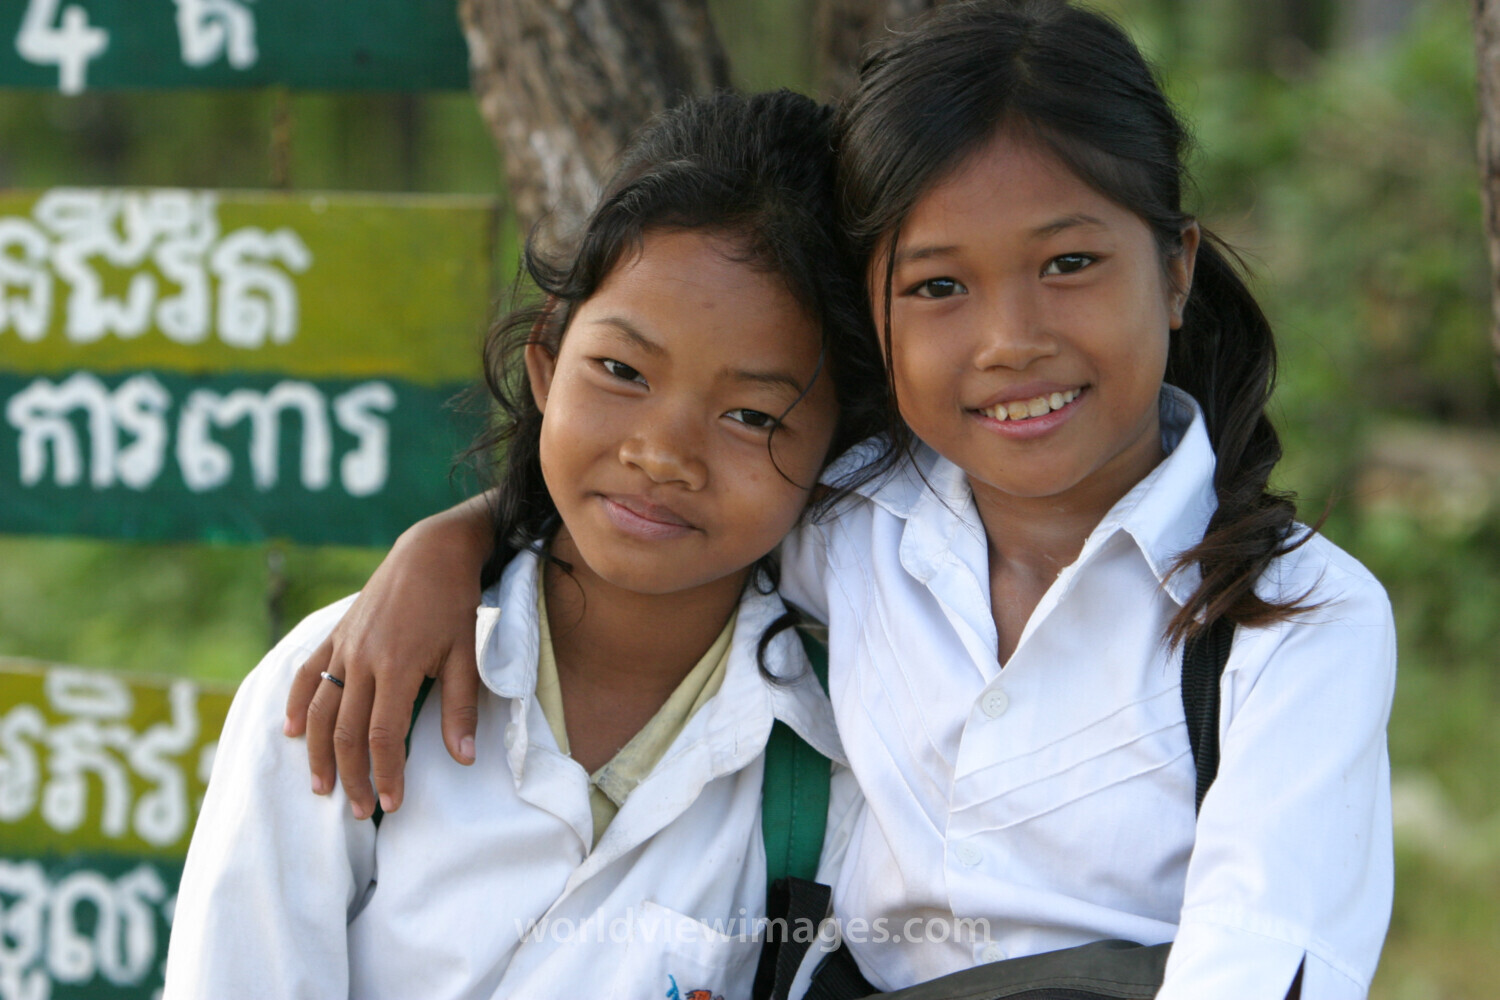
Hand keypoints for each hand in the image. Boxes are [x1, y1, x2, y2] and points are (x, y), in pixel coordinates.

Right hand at [283, 498, 491, 817]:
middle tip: (360, 810)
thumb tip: (463, 759)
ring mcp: (344, 646)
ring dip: (317, 753)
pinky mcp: (335, 633)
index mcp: (398, 668)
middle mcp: (362, 660)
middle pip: (346, 732)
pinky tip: (289, 731)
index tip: (392, 803)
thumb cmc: (454, 603)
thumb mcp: (467, 654)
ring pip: (319, 710)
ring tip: (322, 787)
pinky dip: (294, 703)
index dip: (386, 774)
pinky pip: (307, 673)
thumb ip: (460, 708)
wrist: (431, 552)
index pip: (384, 736)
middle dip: (352, 776)